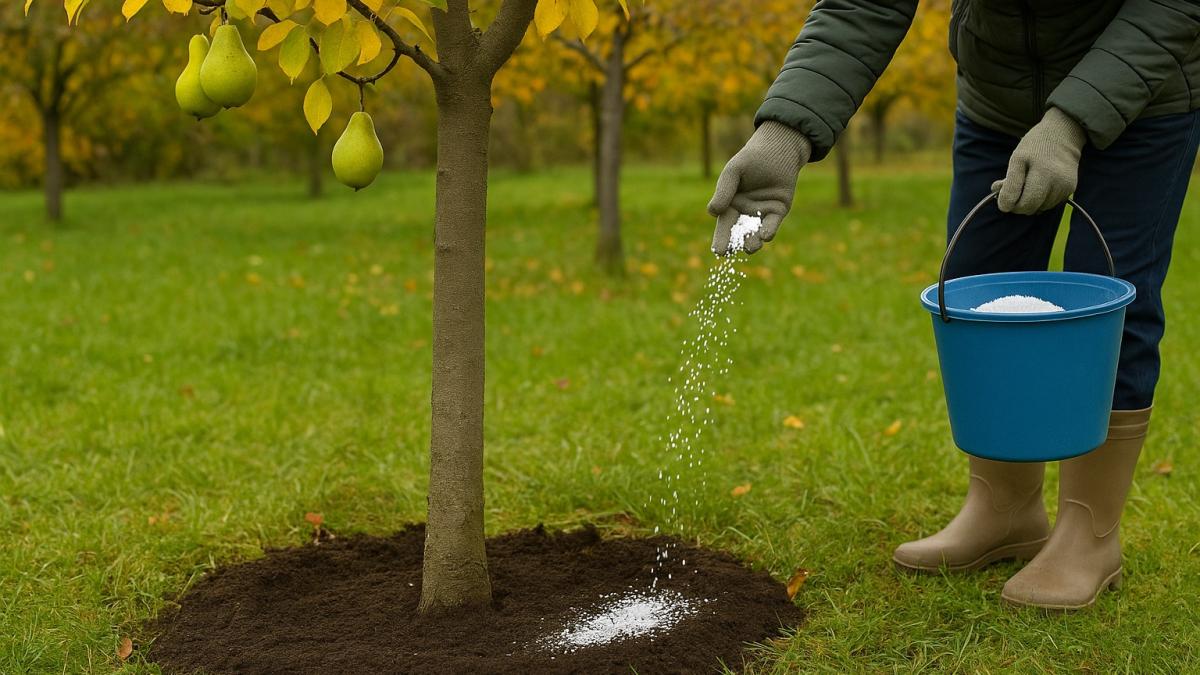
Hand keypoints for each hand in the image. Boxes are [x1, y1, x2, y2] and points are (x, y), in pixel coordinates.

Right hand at [708, 121, 811, 254]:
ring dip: (753, 242)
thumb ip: (724, 191)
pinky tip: (766, 236)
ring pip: (756, 233)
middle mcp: (745, 212)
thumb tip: (712, 212)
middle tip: (730, 252)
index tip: (718, 251)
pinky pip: (772, 224)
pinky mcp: (778, 210)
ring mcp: (762, 213)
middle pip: (738, 234)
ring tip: (750, 247)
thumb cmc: (751, 159)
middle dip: (734, 244)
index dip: (721, 239)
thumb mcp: (733, 172)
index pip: (724, 226)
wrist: (777, 149)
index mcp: (730, 205)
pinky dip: (769, 231)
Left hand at [992, 107, 1086, 214]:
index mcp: (1041, 172)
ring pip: (1039, 208)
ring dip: (1030, 202)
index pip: (1021, 202)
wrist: (1064, 134)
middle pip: (1030, 208)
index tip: (1002, 199)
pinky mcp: (1071, 189)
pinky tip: (1040, 186)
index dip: (1007, 204)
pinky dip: (1041, 200)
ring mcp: (1065, 187)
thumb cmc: (1035, 146)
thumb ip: (1010, 182)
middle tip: (1014, 192)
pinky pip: (1049, 205)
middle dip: (1017, 204)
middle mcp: (1056, 181)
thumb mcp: (1017, 158)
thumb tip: (1003, 204)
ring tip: (1029, 184)